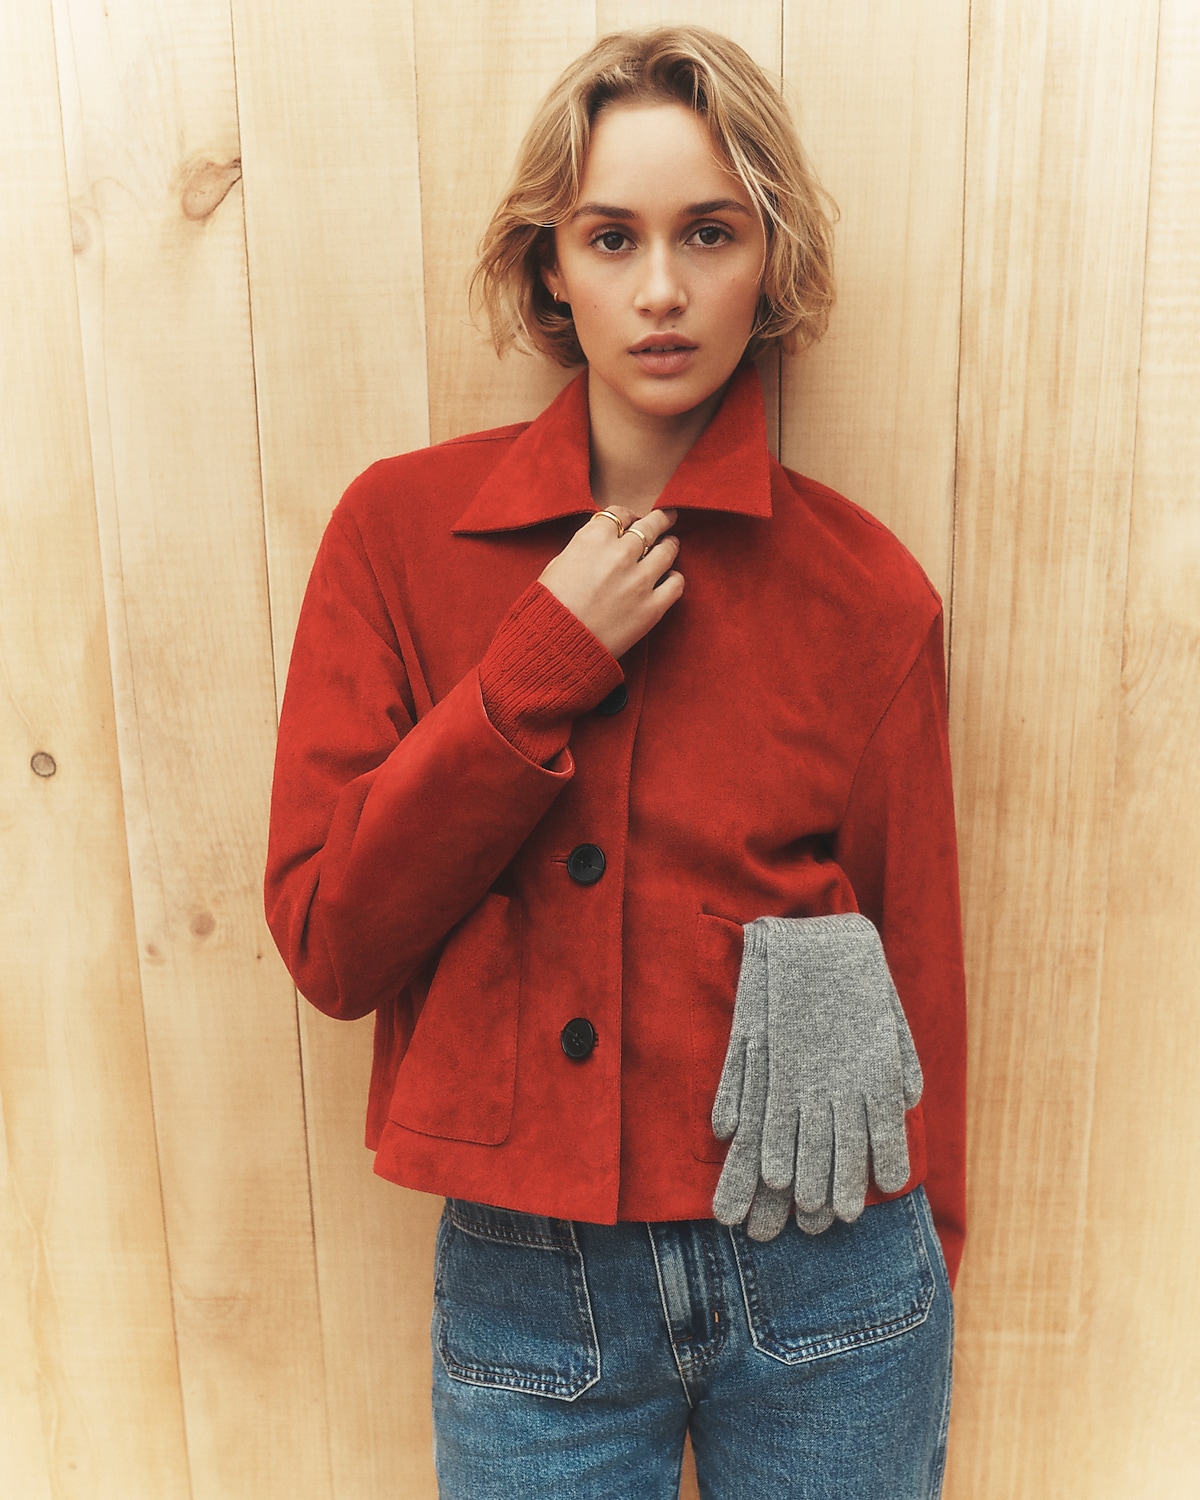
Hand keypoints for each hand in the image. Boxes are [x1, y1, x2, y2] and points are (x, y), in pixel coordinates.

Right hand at [538, 506, 683, 657]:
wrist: (555, 646)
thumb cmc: (549, 608)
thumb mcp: (557, 565)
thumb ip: (584, 548)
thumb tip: (601, 544)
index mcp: (593, 539)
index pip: (620, 514)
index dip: (628, 516)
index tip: (631, 521)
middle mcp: (620, 554)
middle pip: (650, 525)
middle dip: (660, 520)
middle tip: (667, 517)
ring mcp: (639, 581)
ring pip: (667, 550)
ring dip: (670, 545)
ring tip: (671, 544)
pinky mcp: (652, 607)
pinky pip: (676, 584)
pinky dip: (675, 579)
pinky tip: (670, 579)